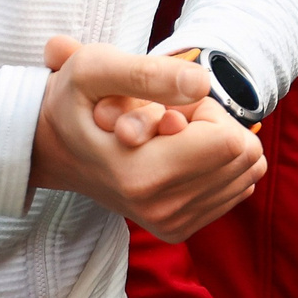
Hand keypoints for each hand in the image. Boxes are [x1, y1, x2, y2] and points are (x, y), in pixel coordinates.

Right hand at [30, 36, 267, 241]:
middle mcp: (161, 209)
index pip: (233, 141)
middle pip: (245, 157)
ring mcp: (172, 224)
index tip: (171, 109)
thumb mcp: (94, 68)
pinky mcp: (179, 229)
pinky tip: (177, 158)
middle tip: (169, 121)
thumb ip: (150, 73)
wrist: (52, 147)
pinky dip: (216, 166)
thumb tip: (203, 83)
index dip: (210, 112)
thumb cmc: (75, 101)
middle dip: (216, 128)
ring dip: (216, 147)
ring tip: (169, 139)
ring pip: (245, 172)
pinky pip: (236, 189)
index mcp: (144, 175)